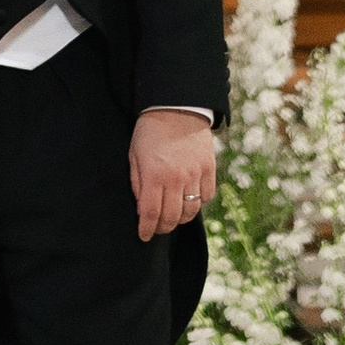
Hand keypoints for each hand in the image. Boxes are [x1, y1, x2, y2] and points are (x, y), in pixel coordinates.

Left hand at [130, 109, 218, 243]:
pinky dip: (198, 203)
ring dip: (180, 219)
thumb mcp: (134, 156)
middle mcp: (177, 178)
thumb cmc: (149, 132)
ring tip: (173, 217)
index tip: (143, 236)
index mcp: (154, 175)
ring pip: (191, 211)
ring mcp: (195, 174)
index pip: (151, 213)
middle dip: (162, 228)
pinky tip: (189, 201)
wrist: (177, 108)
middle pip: (172, 217)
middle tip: (157, 228)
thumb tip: (142, 209)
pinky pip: (207, 197)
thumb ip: (137, 184)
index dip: (147, 229)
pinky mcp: (209, 169)